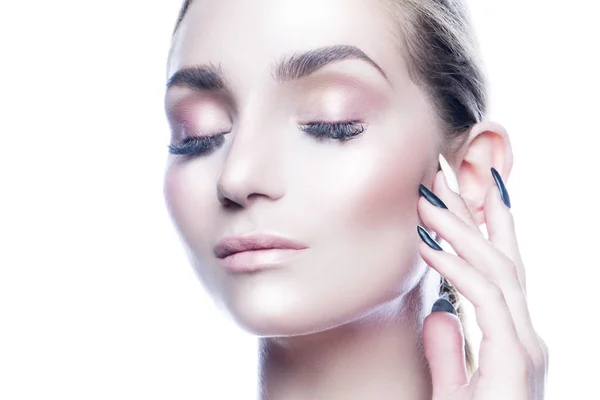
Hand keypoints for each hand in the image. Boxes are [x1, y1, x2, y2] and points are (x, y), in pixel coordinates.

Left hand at [417, 165, 547, 398]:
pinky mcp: (514, 364)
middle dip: (475, 211)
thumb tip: (441, 315)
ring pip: (497, 271)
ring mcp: (525, 350)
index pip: (500, 271)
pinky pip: (486, 301)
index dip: (484, 227)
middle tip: (446, 170)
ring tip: (427, 197)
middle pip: (503, 259)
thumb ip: (450, 354)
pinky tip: (428, 244)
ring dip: (460, 228)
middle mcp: (526, 339)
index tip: (463, 189)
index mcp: (513, 341)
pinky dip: (457, 267)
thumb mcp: (456, 391)